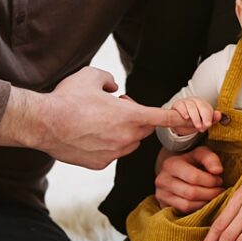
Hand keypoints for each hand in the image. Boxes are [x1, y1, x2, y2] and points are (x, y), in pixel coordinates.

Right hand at [0, 67, 185, 169]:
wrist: (42, 123)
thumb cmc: (67, 98)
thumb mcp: (92, 77)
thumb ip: (110, 80)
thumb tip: (114, 88)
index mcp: (130, 115)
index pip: (164, 118)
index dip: (182, 119)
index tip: (199, 122)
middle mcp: (126, 137)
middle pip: (143, 128)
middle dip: (134, 118)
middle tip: (112, 108)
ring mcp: (114, 153)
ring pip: (128, 142)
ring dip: (120, 133)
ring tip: (95, 121)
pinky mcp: (101, 164)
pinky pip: (111, 153)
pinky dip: (105, 145)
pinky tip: (86, 135)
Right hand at [154, 146, 224, 213]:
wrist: (175, 171)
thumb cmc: (192, 162)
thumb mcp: (201, 154)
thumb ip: (210, 159)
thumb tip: (218, 171)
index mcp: (171, 164)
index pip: (194, 177)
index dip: (210, 181)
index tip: (219, 180)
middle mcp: (162, 180)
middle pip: (191, 193)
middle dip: (210, 193)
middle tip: (220, 190)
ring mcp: (161, 194)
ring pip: (187, 205)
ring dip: (205, 203)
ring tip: (214, 196)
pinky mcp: (163, 205)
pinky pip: (183, 211)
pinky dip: (197, 209)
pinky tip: (205, 202)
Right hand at [168, 97, 220, 135]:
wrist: (179, 121)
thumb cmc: (193, 120)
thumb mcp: (202, 121)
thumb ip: (212, 119)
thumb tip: (218, 115)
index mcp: (203, 104)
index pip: (208, 109)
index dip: (208, 117)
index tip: (208, 125)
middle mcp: (195, 101)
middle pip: (201, 106)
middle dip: (203, 117)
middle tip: (203, 127)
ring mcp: (186, 102)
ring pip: (191, 106)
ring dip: (195, 116)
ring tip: (197, 125)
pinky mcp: (178, 104)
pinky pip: (180, 105)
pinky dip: (183, 111)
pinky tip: (186, 117)